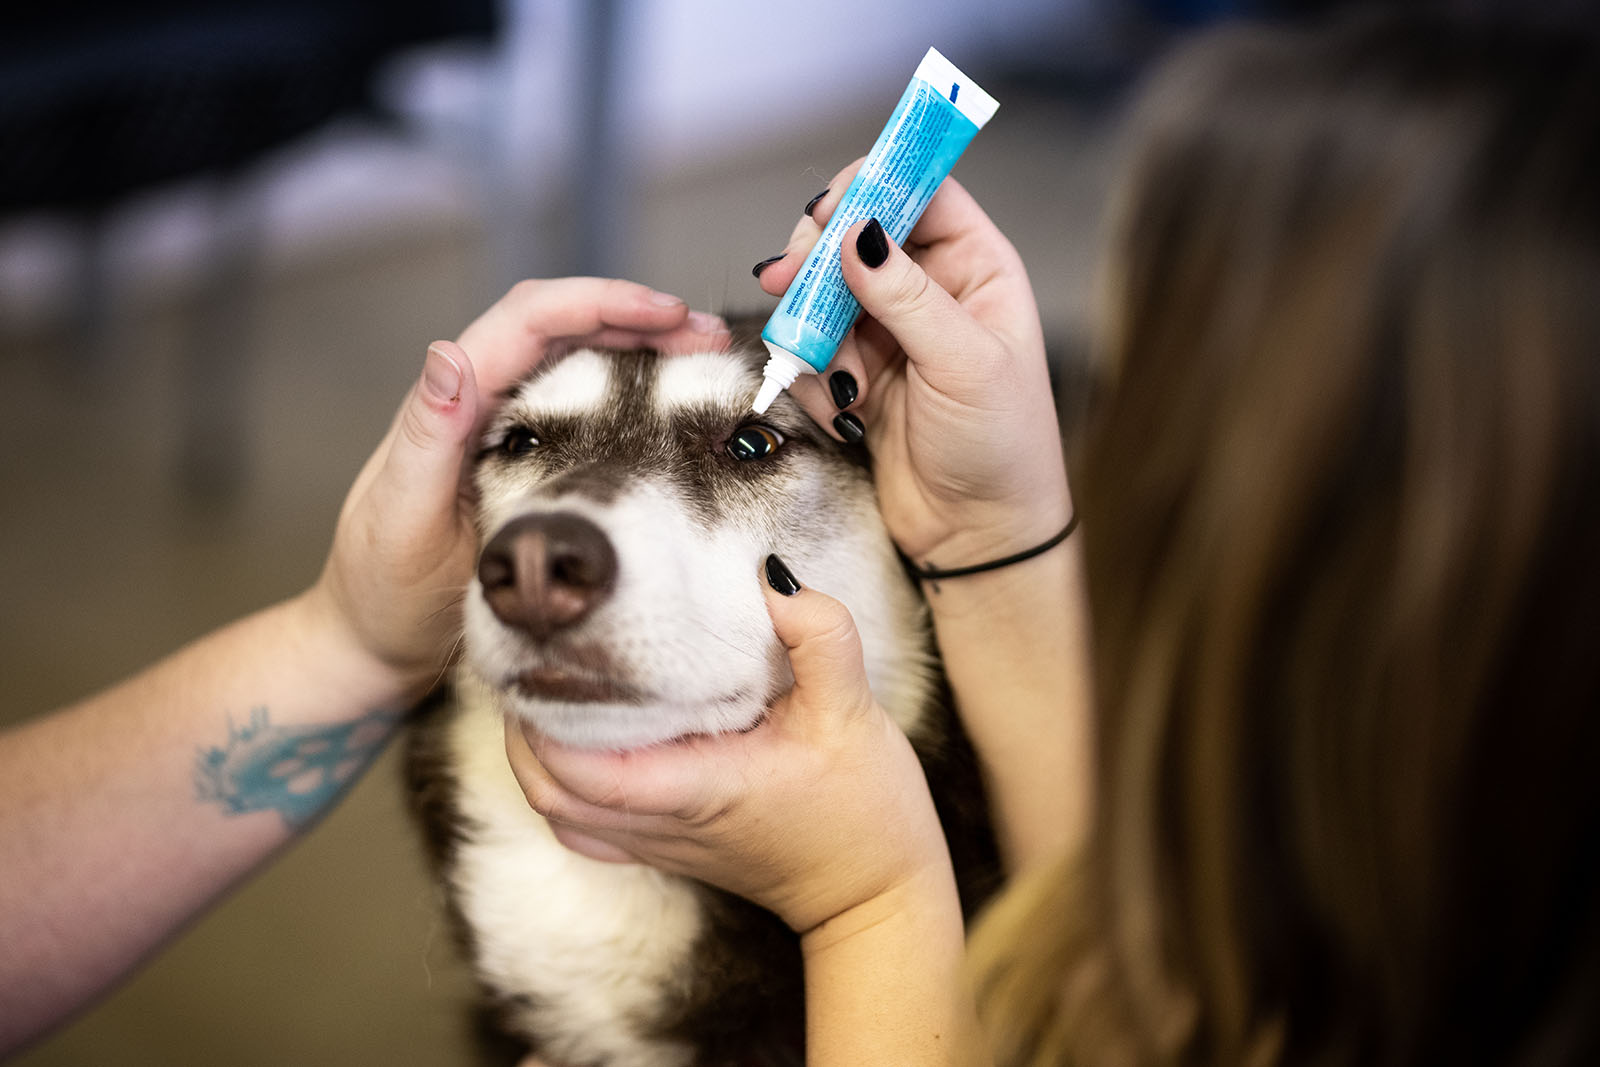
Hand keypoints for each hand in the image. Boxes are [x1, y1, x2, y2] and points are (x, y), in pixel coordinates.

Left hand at [307, 278, 729, 698]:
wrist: (373, 641)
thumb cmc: (384, 592)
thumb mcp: (402, 520)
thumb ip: (426, 440)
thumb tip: (446, 353)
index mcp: (450, 402)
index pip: (530, 320)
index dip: (602, 304)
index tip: (668, 315)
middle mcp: (474, 398)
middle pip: (559, 323)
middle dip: (635, 315)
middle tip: (706, 336)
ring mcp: (499, 425)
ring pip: (572, 353)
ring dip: (637, 342)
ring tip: (701, 354)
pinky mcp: (518, 454)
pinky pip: (574, 398)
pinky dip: (624, 383)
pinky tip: (663, 398)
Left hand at [502, 559, 956, 934]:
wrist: (874, 897)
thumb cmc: (865, 810)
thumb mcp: (854, 711)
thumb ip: (819, 637)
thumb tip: (771, 578)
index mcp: (696, 790)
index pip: (582, 769)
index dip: (543, 717)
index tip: (545, 653)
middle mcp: (662, 825)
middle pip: (547, 790)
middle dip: (524, 726)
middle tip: (538, 656)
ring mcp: (657, 844)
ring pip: (557, 810)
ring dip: (538, 753)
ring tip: (554, 686)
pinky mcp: (664, 849)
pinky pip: (584, 825)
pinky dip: (565, 783)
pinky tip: (586, 738)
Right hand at [757, 162, 1070, 567]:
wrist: (979, 535)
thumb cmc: (1001, 447)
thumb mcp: (963, 363)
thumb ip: (906, 295)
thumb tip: (858, 233)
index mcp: (977, 267)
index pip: (919, 191)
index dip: (869, 188)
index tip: (824, 211)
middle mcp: (933, 289)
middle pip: (855, 235)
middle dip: (817, 263)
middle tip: (784, 283)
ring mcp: (892, 332)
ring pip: (823, 296)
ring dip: (815, 335)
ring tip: (842, 383)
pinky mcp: (859, 373)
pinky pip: (813, 352)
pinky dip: (815, 380)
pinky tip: (846, 417)